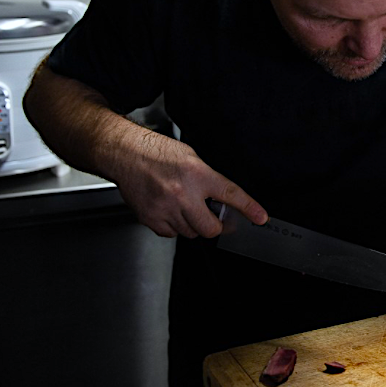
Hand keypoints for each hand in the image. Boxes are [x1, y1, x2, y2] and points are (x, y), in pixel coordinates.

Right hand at [113, 131, 266, 238]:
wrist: (125, 154)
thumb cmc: (156, 152)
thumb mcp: (191, 158)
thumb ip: (208, 179)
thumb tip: (221, 200)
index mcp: (198, 174)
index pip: (231, 194)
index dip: (249, 208)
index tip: (260, 218)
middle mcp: (183, 194)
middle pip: (210, 228)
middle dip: (214, 225)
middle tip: (210, 215)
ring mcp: (166, 209)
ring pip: (191, 233)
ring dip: (192, 224)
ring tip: (182, 204)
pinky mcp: (151, 218)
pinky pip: (171, 234)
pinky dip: (173, 226)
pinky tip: (168, 209)